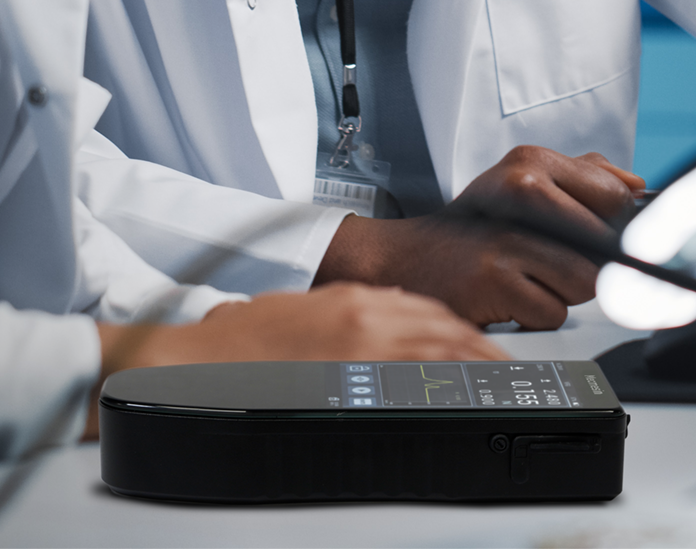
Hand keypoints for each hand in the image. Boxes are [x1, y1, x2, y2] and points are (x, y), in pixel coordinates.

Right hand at [85, 284, 503, 436]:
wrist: (189, 359)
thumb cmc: (234, 344)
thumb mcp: (296, 316)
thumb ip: (341, 319)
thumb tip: (372, 335)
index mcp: (349, 299)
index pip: (425, 309)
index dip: (459, 329)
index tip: (479, 344)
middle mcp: (362, 315)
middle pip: (441, 328)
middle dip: (478, 348)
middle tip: (505, 367)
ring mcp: (356, 347)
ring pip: (436, 349)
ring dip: (472, 363)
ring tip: (498, 381)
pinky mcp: (345, 377)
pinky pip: (410, 380)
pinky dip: (441, 383)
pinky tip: (458, 395)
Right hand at [314, 146, 645, 328]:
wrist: (406, 259)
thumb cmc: (473, 226)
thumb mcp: (521, 182)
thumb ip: (583, 176)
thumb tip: (636, 187)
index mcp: (533, 164)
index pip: (616, 198)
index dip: (618, 227)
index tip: (606, 238)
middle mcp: (521, 191)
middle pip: (606, 244)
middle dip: (589, 264)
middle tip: (553, 262)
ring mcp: (507, 236)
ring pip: (584, 284)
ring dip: (563, 293)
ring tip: (530, 280)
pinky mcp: (494, 280)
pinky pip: (552, 313)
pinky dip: (537, 316)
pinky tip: (510, 299)